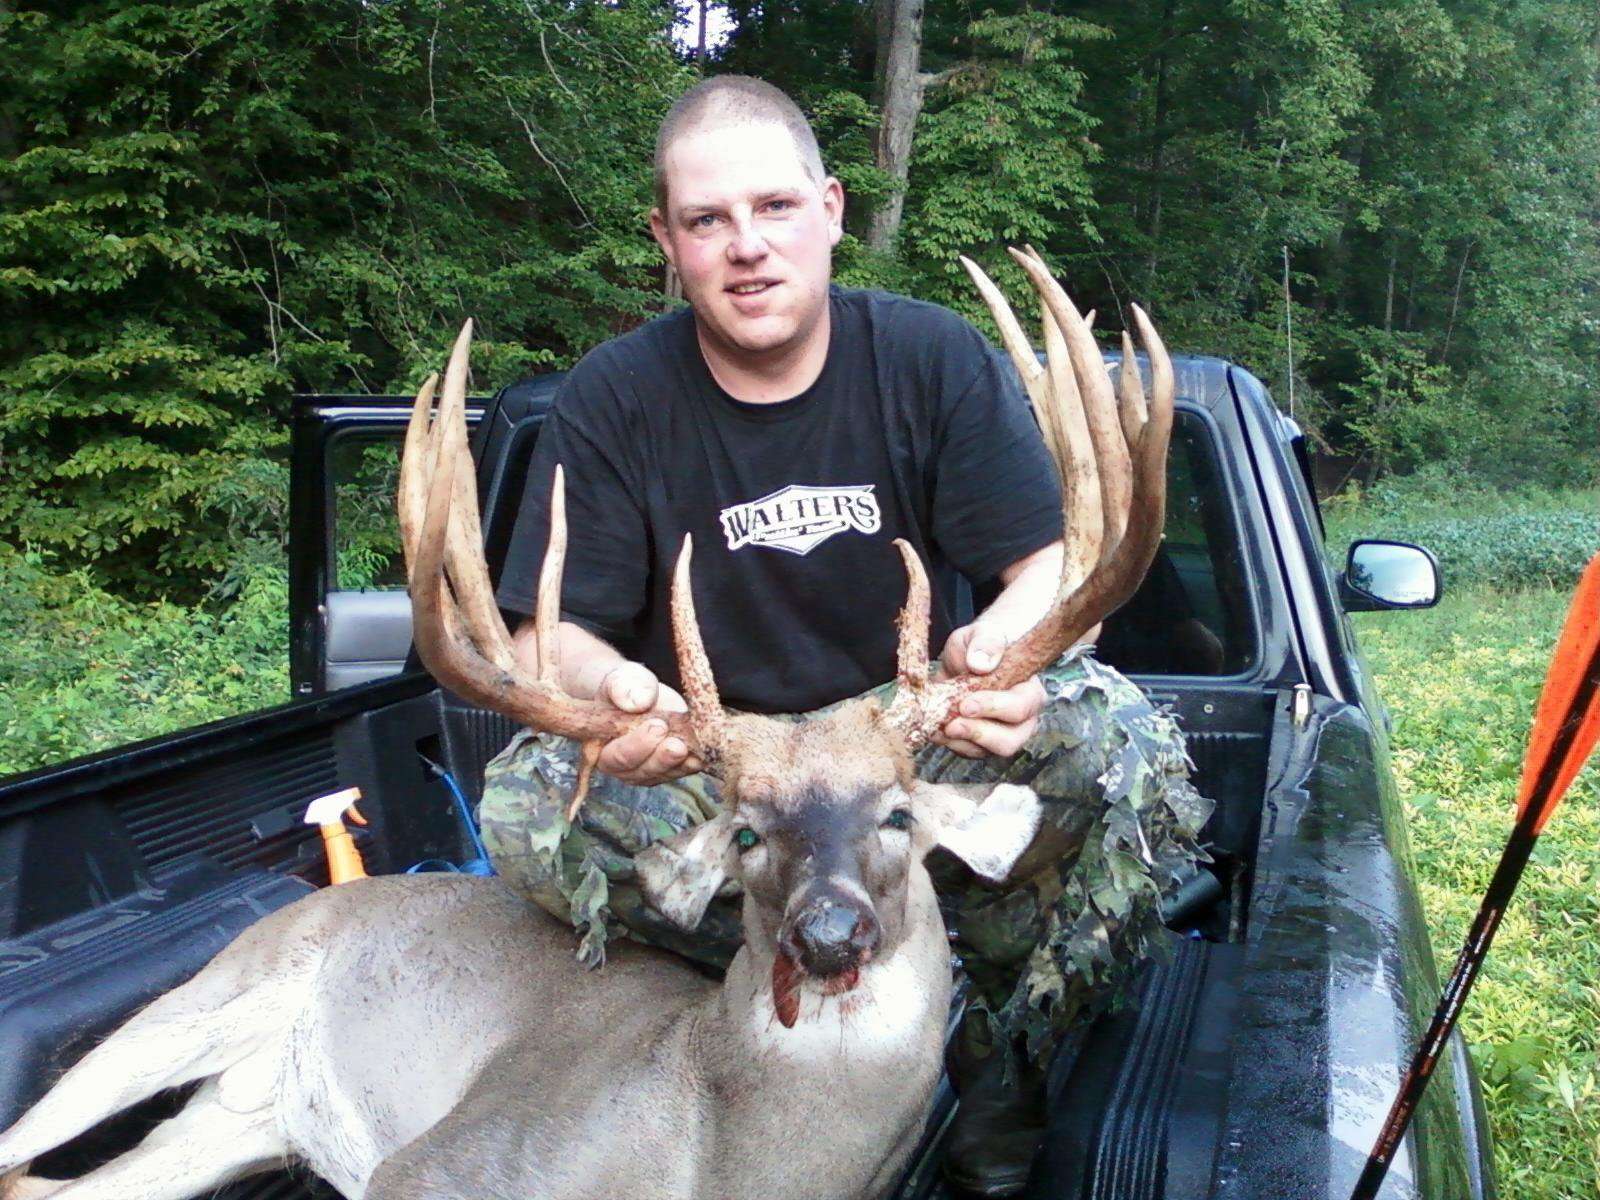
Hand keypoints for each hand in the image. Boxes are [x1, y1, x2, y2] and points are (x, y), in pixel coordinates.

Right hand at [594, 663, 702, 785]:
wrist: (637, 692)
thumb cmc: (624, 687)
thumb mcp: (620, 679)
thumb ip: (622, 687)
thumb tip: (637, 702)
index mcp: (599, 746)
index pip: (615, 755)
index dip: (636, 745)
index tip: (658, 726)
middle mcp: (619, 765)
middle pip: (638, 770)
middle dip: (660, 758)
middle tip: (676, 744)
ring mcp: (643, 769)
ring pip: (659, 774)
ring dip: (676, 764)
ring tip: (689, 749)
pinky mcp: (665, 767)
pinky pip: (677, 771)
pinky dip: (690, 764)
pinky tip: (699, 756)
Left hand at [935, 622, 1045, 758]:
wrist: (969, 655)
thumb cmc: (982, 644)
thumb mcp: (983, 633)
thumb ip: (985, 643)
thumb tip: (980, 663)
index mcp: (1030, 691)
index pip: (1021, 707)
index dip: (994, 708)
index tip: (966, 704)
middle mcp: (1023, 719)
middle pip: (1010, 740)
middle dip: (978, 734)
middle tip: (950, 724)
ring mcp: (1003, 733)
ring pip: (988, 752)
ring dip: (960, 741)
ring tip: (938, 725)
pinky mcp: (982, 742)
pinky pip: (969, 752)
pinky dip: (950, 743)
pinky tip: (935, 728)